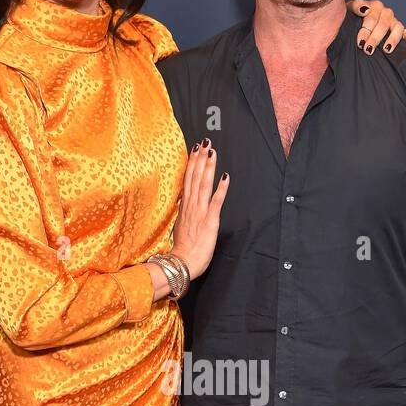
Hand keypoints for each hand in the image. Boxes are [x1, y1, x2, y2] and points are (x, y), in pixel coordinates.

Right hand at [172, 139, 229, 280]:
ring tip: (212, 151)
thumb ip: (184, 214)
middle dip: (200, 159)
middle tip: (204, 142)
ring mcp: (200, 212)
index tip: (195, 150)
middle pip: (195, 178)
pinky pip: (216, 201)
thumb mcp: (180, 227)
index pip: (188, 181)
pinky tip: (225, 176)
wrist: (183, 263)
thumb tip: (185, 205)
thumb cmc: (183, 250)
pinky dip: (221, 188)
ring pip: (204, 184)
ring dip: (208, 167)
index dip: (192, 164)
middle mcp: (191, 206)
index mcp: (185, 208)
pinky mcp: (210, 220)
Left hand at [346, 0, 405, 53]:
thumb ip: (356, 6)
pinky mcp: (399, 30)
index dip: (366, 30)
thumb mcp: (349, 9)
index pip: (372, 18)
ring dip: (392, 39)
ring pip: (397, 27)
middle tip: (367, 49)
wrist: (353, 21)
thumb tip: (364, 10)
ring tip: (386, 49)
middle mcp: (386, 12)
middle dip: (375, 38)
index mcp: (375, 6)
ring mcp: (393, 21)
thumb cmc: (352, 17)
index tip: (360, 42)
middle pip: (383, 25)